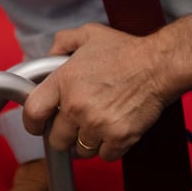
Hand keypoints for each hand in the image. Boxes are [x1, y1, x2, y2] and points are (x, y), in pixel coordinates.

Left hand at [22, 19, 191, 158]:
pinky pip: (104, 156)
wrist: (159, 65)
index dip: (32, 123)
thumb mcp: (88, 34)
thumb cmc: (126, 50)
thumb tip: (48, 57)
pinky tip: (114, 130)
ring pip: (81, 150)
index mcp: (64, 81)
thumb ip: (62, 43)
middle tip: (76, 124)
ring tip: (99, 124)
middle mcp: (76, 106)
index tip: (38, 126)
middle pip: (56, 139)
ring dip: (88, 142)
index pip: (33, 113)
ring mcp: (97, 124)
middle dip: (65, 134)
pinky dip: (109, 148)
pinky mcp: (119, 138)